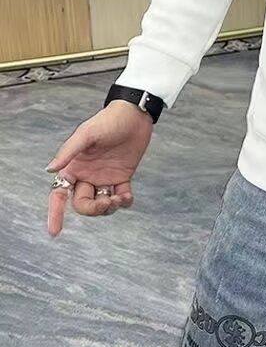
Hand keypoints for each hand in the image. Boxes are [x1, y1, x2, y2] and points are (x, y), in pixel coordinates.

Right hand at [46, 101, 153, 236]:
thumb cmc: (108, 120)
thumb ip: (69, 151)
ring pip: (101, 204)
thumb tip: (50, 169)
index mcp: (74, 167)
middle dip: (93, 209)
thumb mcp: (87, 133)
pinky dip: (124, 202)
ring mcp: (105, 177)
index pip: (60, 194)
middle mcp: (87, 175)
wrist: (134, 114)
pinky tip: (128, 197)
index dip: (55, 213)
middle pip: (83, 204)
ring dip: (109, 207)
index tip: (55, 231)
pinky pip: (121, 196)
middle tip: (107, 202)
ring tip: (120, 198)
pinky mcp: (122, 176)